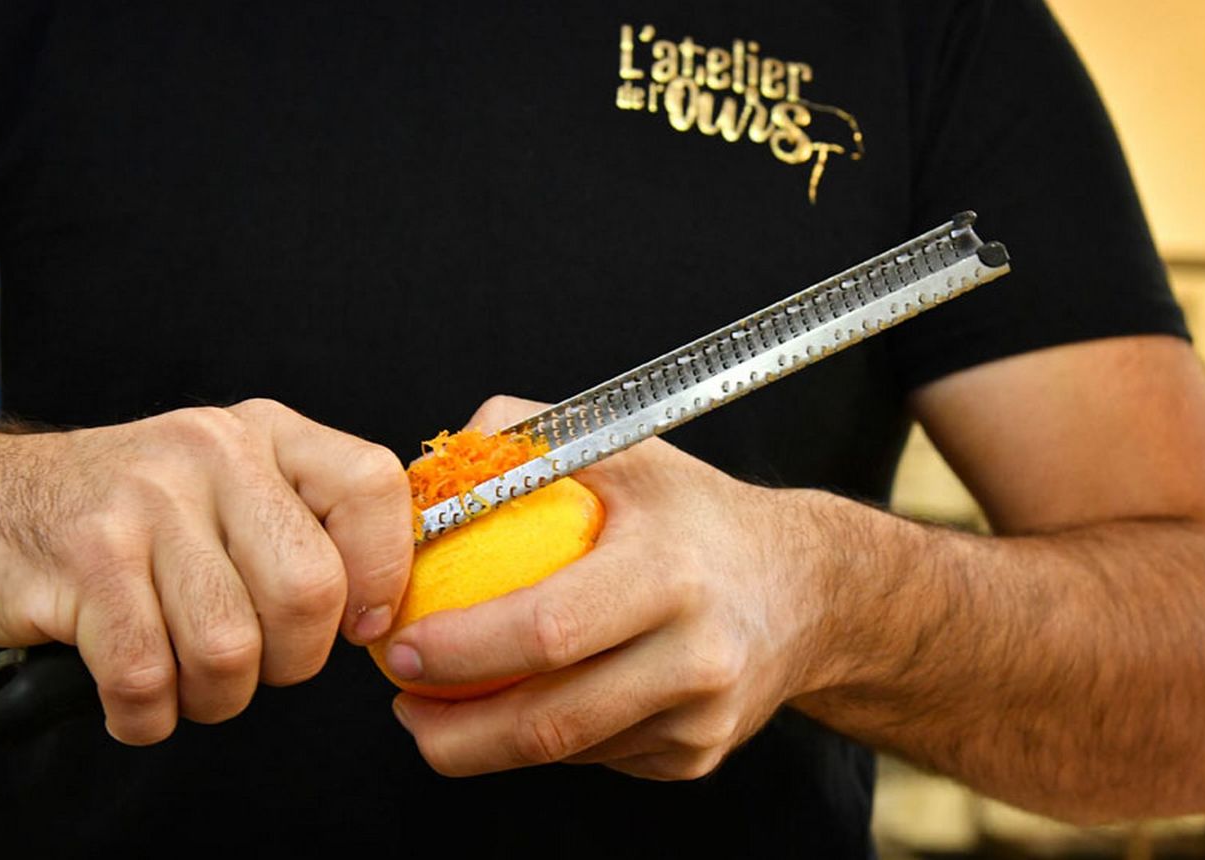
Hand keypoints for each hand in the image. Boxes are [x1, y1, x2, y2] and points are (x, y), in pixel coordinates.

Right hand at [0, 400, 411, 743]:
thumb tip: (383, 617)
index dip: (382, 572)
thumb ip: (306, 530)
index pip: (374, 486)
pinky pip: (147, 677)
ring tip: (177, 672)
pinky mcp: (83, 558)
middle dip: (288, 662)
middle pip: (309, 592)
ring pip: (229, 649)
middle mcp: (212, 452)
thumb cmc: (125, 519)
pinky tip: (130, 694)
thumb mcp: (226, 489)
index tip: (356, 624)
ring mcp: (144, 500)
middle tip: (247, 660)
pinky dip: (144, 714)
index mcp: (265, 434)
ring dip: (209, 696)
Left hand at [384, 396, 823, 779]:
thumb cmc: (694, 513)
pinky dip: (545, 738)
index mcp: (671, 574)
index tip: (398, 648)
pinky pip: (595, 757)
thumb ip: (523, 439)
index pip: (550, 629)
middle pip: (551, 721)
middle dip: (453, 731)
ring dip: (484, 741)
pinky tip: (522, 703)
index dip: (462, 650)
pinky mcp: (696, 757)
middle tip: (399, 704)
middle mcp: (697, 656)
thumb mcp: (624, 448)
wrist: (806, 589)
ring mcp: (701, 720)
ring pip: (565, 751)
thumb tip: (430, 473)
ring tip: (433, 709)